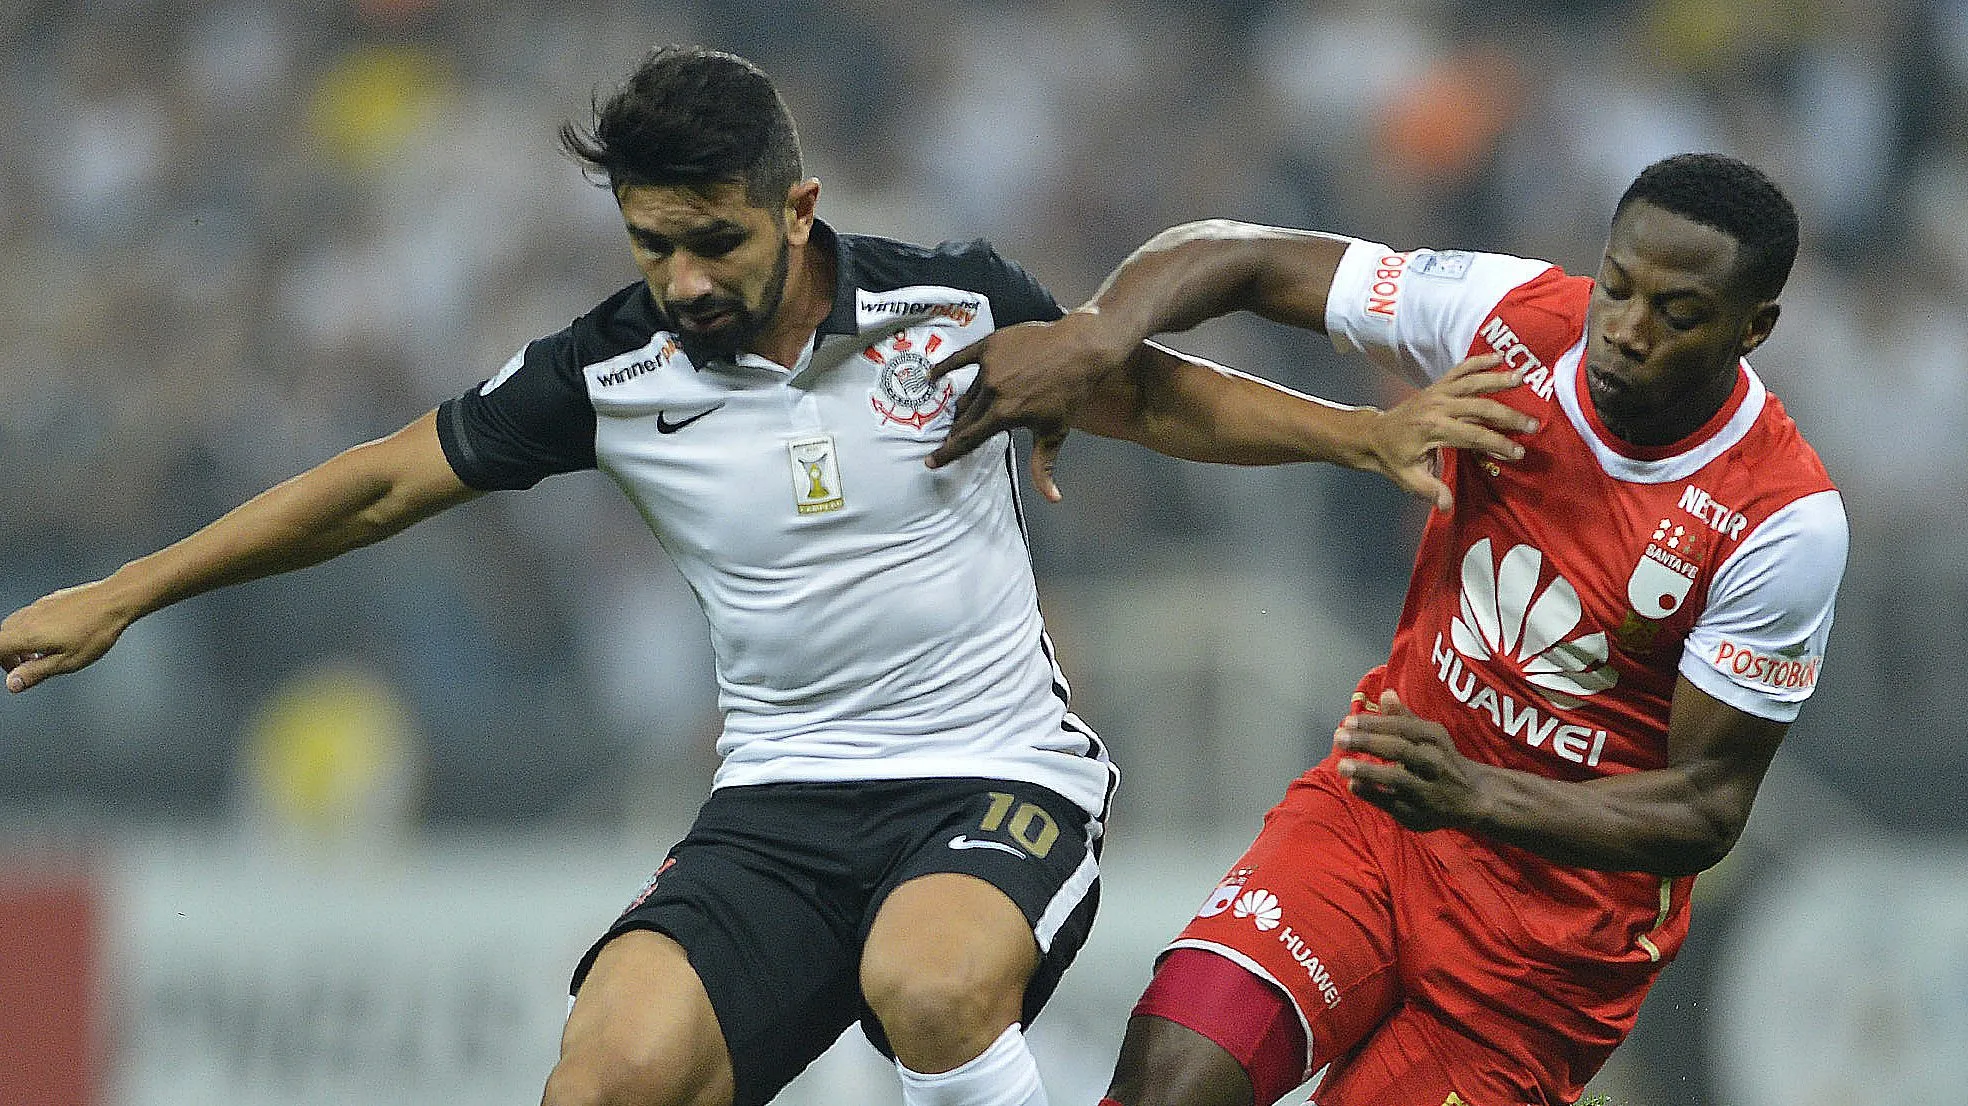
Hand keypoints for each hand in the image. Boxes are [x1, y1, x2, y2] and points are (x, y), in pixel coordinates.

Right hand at [1, 579, 135, 692]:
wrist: (115, 600)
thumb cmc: (96, 630)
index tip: (14, 672)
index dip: (2, 662)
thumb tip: (13, 683)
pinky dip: (32, 630)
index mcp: (27, 634)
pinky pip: (31, 616)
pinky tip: (53, 637)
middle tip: (27, 667)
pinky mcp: (51, 599)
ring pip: (15, 625)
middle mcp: (28, 617)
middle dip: (9, 654)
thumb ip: (36, 673)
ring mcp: (39, 605)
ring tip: (41, 654)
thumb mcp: (66, 661)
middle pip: (3, 636)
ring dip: (20, 642)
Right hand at [924, 313, 1129, 501]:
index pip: (968, 439)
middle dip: (958, 431)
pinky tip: (932, 376)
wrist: (1081, 350)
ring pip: (967, 393)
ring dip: (966, 405)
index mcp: (1005, 415)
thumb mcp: (1055, 432)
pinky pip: (960, 358)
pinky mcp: (990, 346)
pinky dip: (945, 367)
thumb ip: (1043, 466)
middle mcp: (993, 391)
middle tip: (954, 437)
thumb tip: (1053, 499)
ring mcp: (990, 366)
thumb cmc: (1070, 393)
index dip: (948, 453)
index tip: (931, 462)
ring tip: (966, 410)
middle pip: (964, 418)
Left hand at [1333, 689, 1484, 831]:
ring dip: (1368, 771)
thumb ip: (1405, 718)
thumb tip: (1385, 694)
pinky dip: (1373, 794)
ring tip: (1342, 765)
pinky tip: (1354, 785)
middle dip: (1368, 742)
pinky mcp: (1420, 813)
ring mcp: (1427, 790)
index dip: (1375, 724)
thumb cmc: (1443, 760)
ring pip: (1398, 779)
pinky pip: (1393, 804)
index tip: (1349, 721)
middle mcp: (1433, 763)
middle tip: (1340, 737)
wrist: (1474, 798)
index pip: (1402, 728)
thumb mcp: (1431, 736)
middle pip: (1400, 750)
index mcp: (1434, 739)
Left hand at [1367, 353, 1538, 510]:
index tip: (1518, 453)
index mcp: (1432, 429)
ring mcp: (1437, 393)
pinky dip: (1477, 362)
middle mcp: (1437, 406)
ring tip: (1521, 377)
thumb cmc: (1393, 458)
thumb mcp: (1408, 478)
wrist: (1372, 435)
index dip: (1497, 444)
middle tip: (1533, 424)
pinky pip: (1459, 370)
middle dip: (1508, 416)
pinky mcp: (1436, 386)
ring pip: (1472, 383)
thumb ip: (1430, 490)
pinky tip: (1497, 357)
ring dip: (1497, 380)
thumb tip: (1447, 506)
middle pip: (1480, 408)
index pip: (1473, 436)